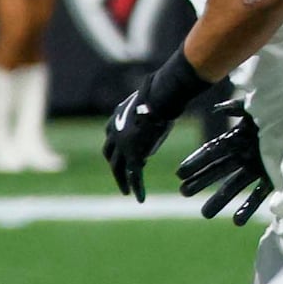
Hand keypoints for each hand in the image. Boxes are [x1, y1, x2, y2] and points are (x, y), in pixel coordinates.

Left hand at [101, 52, 214, 201]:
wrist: (160, 98)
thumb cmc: (162, 92)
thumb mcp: (155, 96)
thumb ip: (157, 98)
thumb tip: (172, 85)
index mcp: (116, 117)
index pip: (111, 136)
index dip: (116, 147)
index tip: (121, 154)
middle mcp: (114, 132)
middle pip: (110, 154)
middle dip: (114, 166)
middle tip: (119, 177)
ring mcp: (122, 145)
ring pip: (118, 168)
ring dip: (122, 181)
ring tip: (126, 192)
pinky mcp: (132, 155)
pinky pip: (133, 175)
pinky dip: (136, 187)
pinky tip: (139, 199)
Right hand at [175, 98, 272, 224]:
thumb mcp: (257, 107)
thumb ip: (237, 108)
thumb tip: (217, 110)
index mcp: (238, 138)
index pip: (212, 152)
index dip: (196, 162)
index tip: (179, 174)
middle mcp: (245, 155)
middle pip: (218, 170)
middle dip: (201, 181)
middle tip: (183, 192)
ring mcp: (258, 168)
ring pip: (234, 186)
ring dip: (220, 200)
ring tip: (205, 214)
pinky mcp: (274, 178)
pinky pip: (259, 195)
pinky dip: (248, 207)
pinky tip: (237, 222)